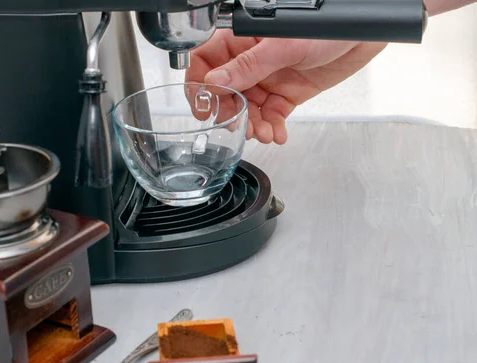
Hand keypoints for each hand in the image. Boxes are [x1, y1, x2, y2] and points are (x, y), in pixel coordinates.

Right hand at [185, 30, 386, 144]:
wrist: (363, 36)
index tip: (203, 107)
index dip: (199, 85)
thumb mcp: (283, 45)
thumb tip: (215, 81)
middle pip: (225, 92)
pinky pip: (271, 115)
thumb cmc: (327, 27)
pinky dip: (272, 128)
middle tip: (237, 126)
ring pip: (247, 108)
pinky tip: (277, 134)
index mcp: (242, 40)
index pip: (206, 61)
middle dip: (229, 112)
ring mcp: (267, 78)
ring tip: (262, 134)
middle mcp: (251, 61)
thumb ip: (248, 65)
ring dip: (252, 125)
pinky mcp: (285, 94)